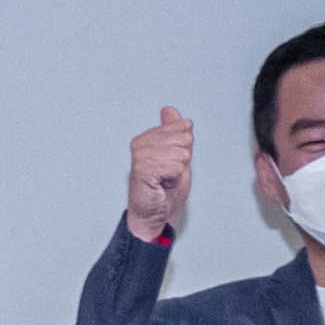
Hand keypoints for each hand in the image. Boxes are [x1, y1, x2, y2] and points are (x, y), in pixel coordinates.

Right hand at [121, 110, 196, 244]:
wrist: (153, 214)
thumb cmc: (163, 190)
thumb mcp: (177, 155)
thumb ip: (175, 133)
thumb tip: (170, 110)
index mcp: (147, 138)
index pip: (182, 128)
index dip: (185, 149)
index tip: (171, 164)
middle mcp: (140, 144)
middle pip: (183, 139)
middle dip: (182, 160)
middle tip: (168, 174)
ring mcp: (140, 156)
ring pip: (181, 154)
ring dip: (178, 172)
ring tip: (165, 180)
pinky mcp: (142, 170)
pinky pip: (175, 167)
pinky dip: (174, 179)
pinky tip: (161, 185)